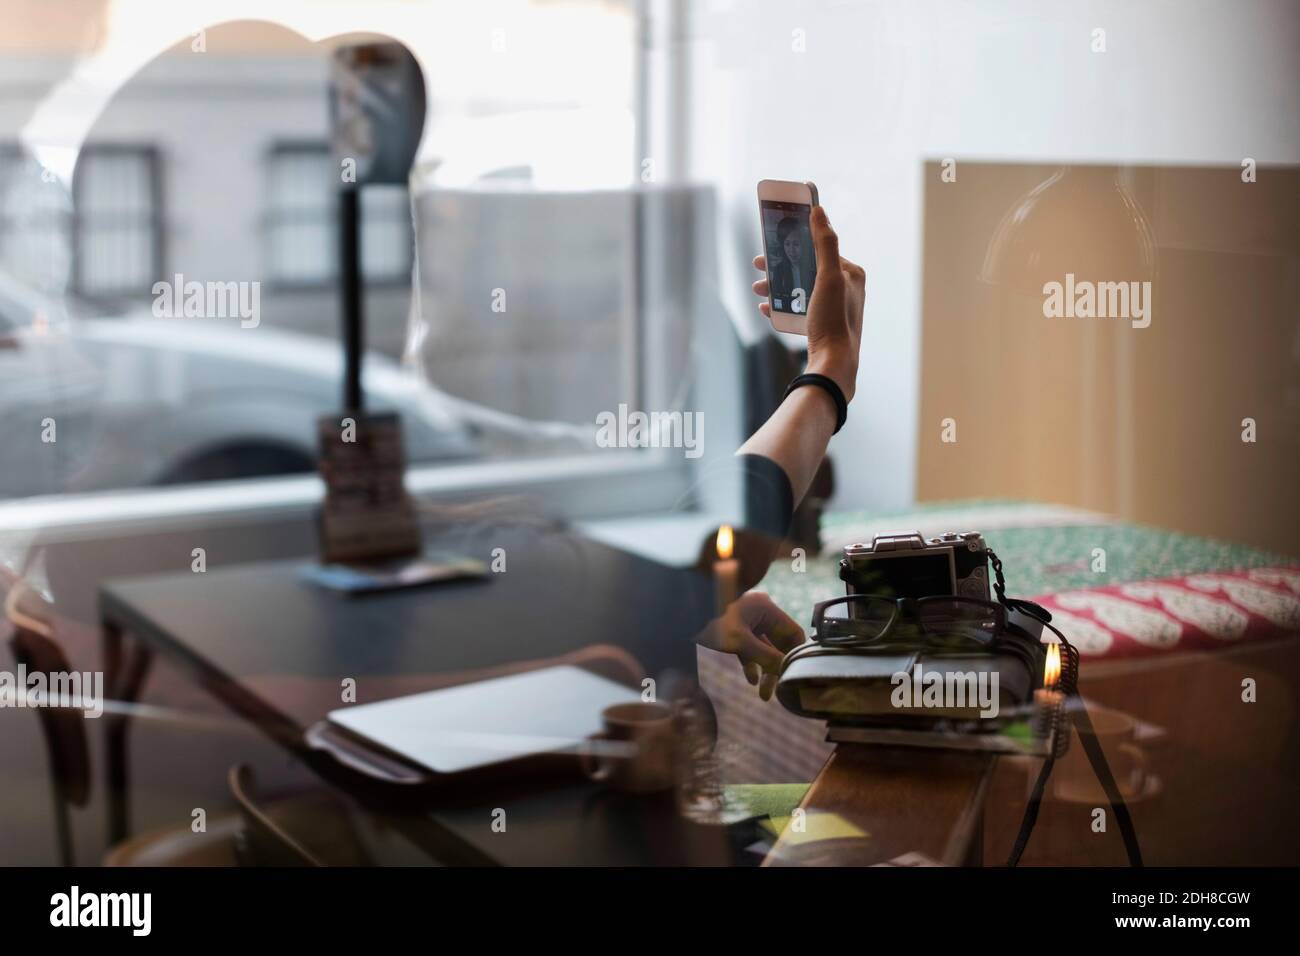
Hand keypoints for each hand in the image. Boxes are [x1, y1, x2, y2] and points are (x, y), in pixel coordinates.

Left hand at [694, 591, 805, 700]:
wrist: (681, 619)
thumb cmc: (710, 624)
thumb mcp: (740, 642)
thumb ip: (765, 656)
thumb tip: (785, 672)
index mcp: (765, 607)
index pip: (793, 633)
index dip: (795, 654)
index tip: (794, 675)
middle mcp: (760, 614)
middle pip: (779, 644)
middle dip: (778, 668)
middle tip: (778, 690)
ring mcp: (748, 623)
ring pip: (764, 650)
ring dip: (766, 671)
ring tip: (765, 694)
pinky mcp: (736, 632)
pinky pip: (750, 650)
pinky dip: (752, 665)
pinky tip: (751, 679)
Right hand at [752, 206, 865, 402]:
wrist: (832, 364)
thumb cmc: (833, 320)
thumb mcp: (828, 277)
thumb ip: (824, 242)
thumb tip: (818, 210)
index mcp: (851, 274)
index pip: (821, 248)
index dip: (797, 243)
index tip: (774, 240)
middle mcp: (844, 288)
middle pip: (806, 267)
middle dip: (781, 266)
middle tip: (758, 264)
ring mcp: (832, 307)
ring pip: (799, 287)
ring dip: (776, 285)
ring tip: (758, 288)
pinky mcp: (821, 324)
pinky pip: (797, 307)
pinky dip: (781, 305)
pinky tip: (766, 307)